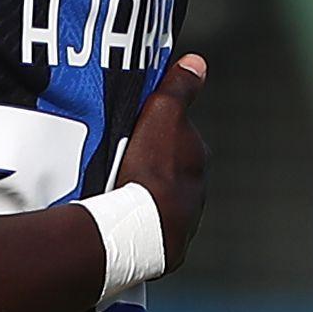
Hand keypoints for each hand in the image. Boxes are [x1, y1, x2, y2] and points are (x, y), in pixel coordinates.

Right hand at [116, 53, 209, 272]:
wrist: (140, 229)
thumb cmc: (151, 170)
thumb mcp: (162, 115)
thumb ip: (179, 88)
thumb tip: (197, 62)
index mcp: (198, 158)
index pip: (180, 137)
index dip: (156, 132)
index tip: (133, 132)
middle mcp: (197, 191)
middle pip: (171, 170)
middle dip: (150, 166)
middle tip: (119, 162)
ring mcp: (184, 222)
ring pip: (160, 201)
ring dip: (143, 196)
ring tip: (114, 192)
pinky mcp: (167, 249)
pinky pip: (149, 228)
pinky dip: (138, 221)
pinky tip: (118, 218)